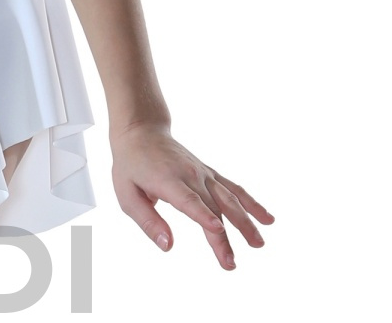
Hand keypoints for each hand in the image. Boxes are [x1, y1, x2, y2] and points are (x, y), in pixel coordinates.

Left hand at [109, 121, 274, 269]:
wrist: (141, 130)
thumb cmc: (131, 164)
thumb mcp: (127, 194)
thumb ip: (148, 221)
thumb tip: (168, 246)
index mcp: (168, 180)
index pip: (188, 200)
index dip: (203, 215)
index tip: (217, 230)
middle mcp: (190, 175)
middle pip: (212, 207)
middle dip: (223, 237)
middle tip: (231, 264)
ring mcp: (203, 173)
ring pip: (229, 198)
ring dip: (245, 222)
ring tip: (259, 244)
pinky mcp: (209, 173)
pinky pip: (233, 188)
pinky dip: (251, 203)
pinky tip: (268, 219)